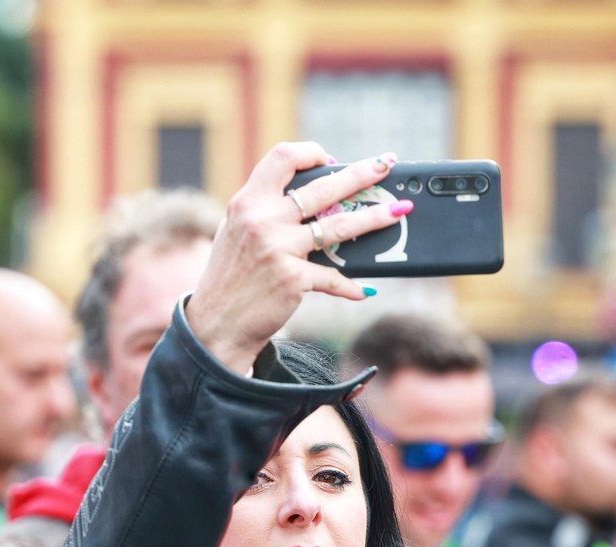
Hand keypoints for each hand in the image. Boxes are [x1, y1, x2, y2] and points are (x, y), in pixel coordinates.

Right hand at [186, 143, 410, 373]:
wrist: (216, 324)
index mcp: (247, 202)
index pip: (282, 158)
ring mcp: (279, 249)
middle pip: (323, 187)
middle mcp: (262, 220)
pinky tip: (366, 289)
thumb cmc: (230, 278)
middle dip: (361, 174)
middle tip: (386, 165)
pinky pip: (334, 277)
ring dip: (375, 217)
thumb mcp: (236, 232)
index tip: (331, 160)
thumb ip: (263, 210)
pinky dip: (351, 286)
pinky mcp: (293, 279)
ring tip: (399, 210)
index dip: (311, 153)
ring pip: (340, 226)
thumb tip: (310, 196)